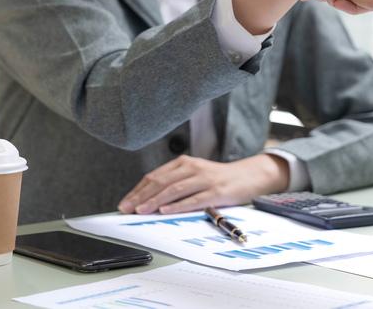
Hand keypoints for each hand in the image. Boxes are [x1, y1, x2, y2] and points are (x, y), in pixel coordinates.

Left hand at [117, 154, 289, 214]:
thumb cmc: (217, 178)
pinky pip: (193, 199)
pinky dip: (177, 206)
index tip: (125, 202)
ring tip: (140, 210)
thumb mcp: (194, 175)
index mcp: (183, 163)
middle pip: (161, 182)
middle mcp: (192, 168)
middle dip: (141, 196)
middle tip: (126, 208)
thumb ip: (175, 183)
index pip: (154, 176)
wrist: (248, 176)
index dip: (138, 190)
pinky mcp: (215, 192)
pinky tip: (165, 210)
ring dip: (155, 200)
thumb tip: (148, 200)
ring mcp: (204, 179)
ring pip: (174, 189)